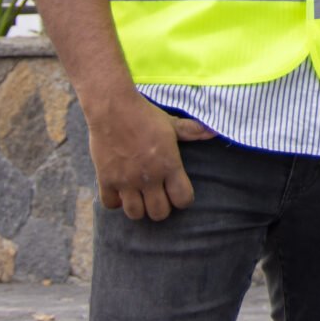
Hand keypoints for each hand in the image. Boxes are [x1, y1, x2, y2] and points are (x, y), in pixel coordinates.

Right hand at [87, 95, 211, 221]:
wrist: (113, 107)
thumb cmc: (145, 115)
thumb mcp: (170, 123)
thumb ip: (192, 132)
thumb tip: (213, 131)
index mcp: (169, 164)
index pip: (183, 199)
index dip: (183, 199)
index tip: (178, 192)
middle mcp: (149, 177)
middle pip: (159, 213)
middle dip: (162, 208)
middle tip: (158, 197)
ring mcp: (126, 180)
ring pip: (135, 213)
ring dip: (139, 208)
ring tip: (140, 197)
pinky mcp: (106, 179)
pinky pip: (110, 204)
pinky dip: (115, 201)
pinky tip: (120, 191)